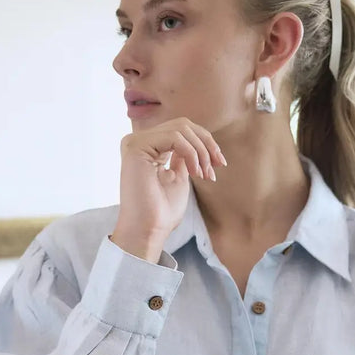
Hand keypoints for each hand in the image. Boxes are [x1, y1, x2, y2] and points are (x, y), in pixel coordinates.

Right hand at [118, 117, 227, 239]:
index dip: (205, 142)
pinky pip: (174, 137)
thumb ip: (183, 157)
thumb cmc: (163, 212)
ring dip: (201, 151)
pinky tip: (195, 173)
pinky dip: (191, 153)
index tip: (220, 163)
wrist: (149, 230)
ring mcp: (135, 142)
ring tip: (205, 175)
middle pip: (182, 125)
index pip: (181, 131)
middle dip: (206, 144)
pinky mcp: (135, 146)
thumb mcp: (179, 177)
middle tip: (217, 166)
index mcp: (148, 148)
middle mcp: (139, 142)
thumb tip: (194, 142)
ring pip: (180, 128)